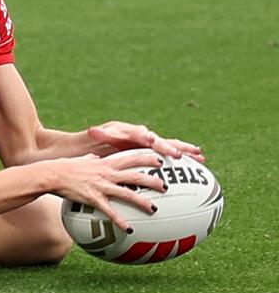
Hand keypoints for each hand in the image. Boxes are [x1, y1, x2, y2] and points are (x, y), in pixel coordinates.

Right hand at [49, 151, 164, 231]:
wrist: (51, 175)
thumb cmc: (65, 167)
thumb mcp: (82, 159)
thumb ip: (93, 159)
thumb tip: (97, 157)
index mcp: (106, 163)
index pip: (131, 157)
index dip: (147, 158)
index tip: (161, 160)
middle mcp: (107, 173)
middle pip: (135, 175)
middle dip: (152, 180)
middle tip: (165, 186)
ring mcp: (101, 185)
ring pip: (127, 193)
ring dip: (142, 201)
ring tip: (154, 208)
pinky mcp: (93, 198)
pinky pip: (110, 211)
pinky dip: (120, 220)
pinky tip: (129, 229)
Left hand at [87, 122, 204, 162]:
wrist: (94, 143)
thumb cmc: (94, 142)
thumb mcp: (94, 138)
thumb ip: (100, 135)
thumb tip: (94, 131)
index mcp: (128, 132)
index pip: (140, 134)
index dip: (147, 139)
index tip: (153, 142)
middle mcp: (141, 135)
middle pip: (158, 139)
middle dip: (170, 146)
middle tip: (181, 154)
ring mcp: (148, 143)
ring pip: (168, 145)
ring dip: (183, 149)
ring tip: (199, 155)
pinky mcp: (152, 151)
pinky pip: (169, 154)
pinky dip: (183, 156)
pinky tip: (199, 161)